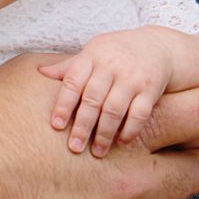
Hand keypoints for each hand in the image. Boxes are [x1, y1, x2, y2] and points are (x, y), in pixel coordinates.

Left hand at [39, 30, 174, 153]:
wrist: (159, 46)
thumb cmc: (117, 52)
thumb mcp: (94, 52)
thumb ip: (70, 67)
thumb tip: (39, 73)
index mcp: (92, 56)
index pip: (73, 82)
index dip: (63, 104)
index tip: (56, 126)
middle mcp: (111, 65)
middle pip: (93, 100)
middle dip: (82, 126)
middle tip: (74, 148)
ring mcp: (132, 77)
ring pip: (114, 109)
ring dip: (104, 133)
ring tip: (97, 152)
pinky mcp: (151, 89)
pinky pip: (139, 114)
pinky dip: (129, 130)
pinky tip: (121, 142)